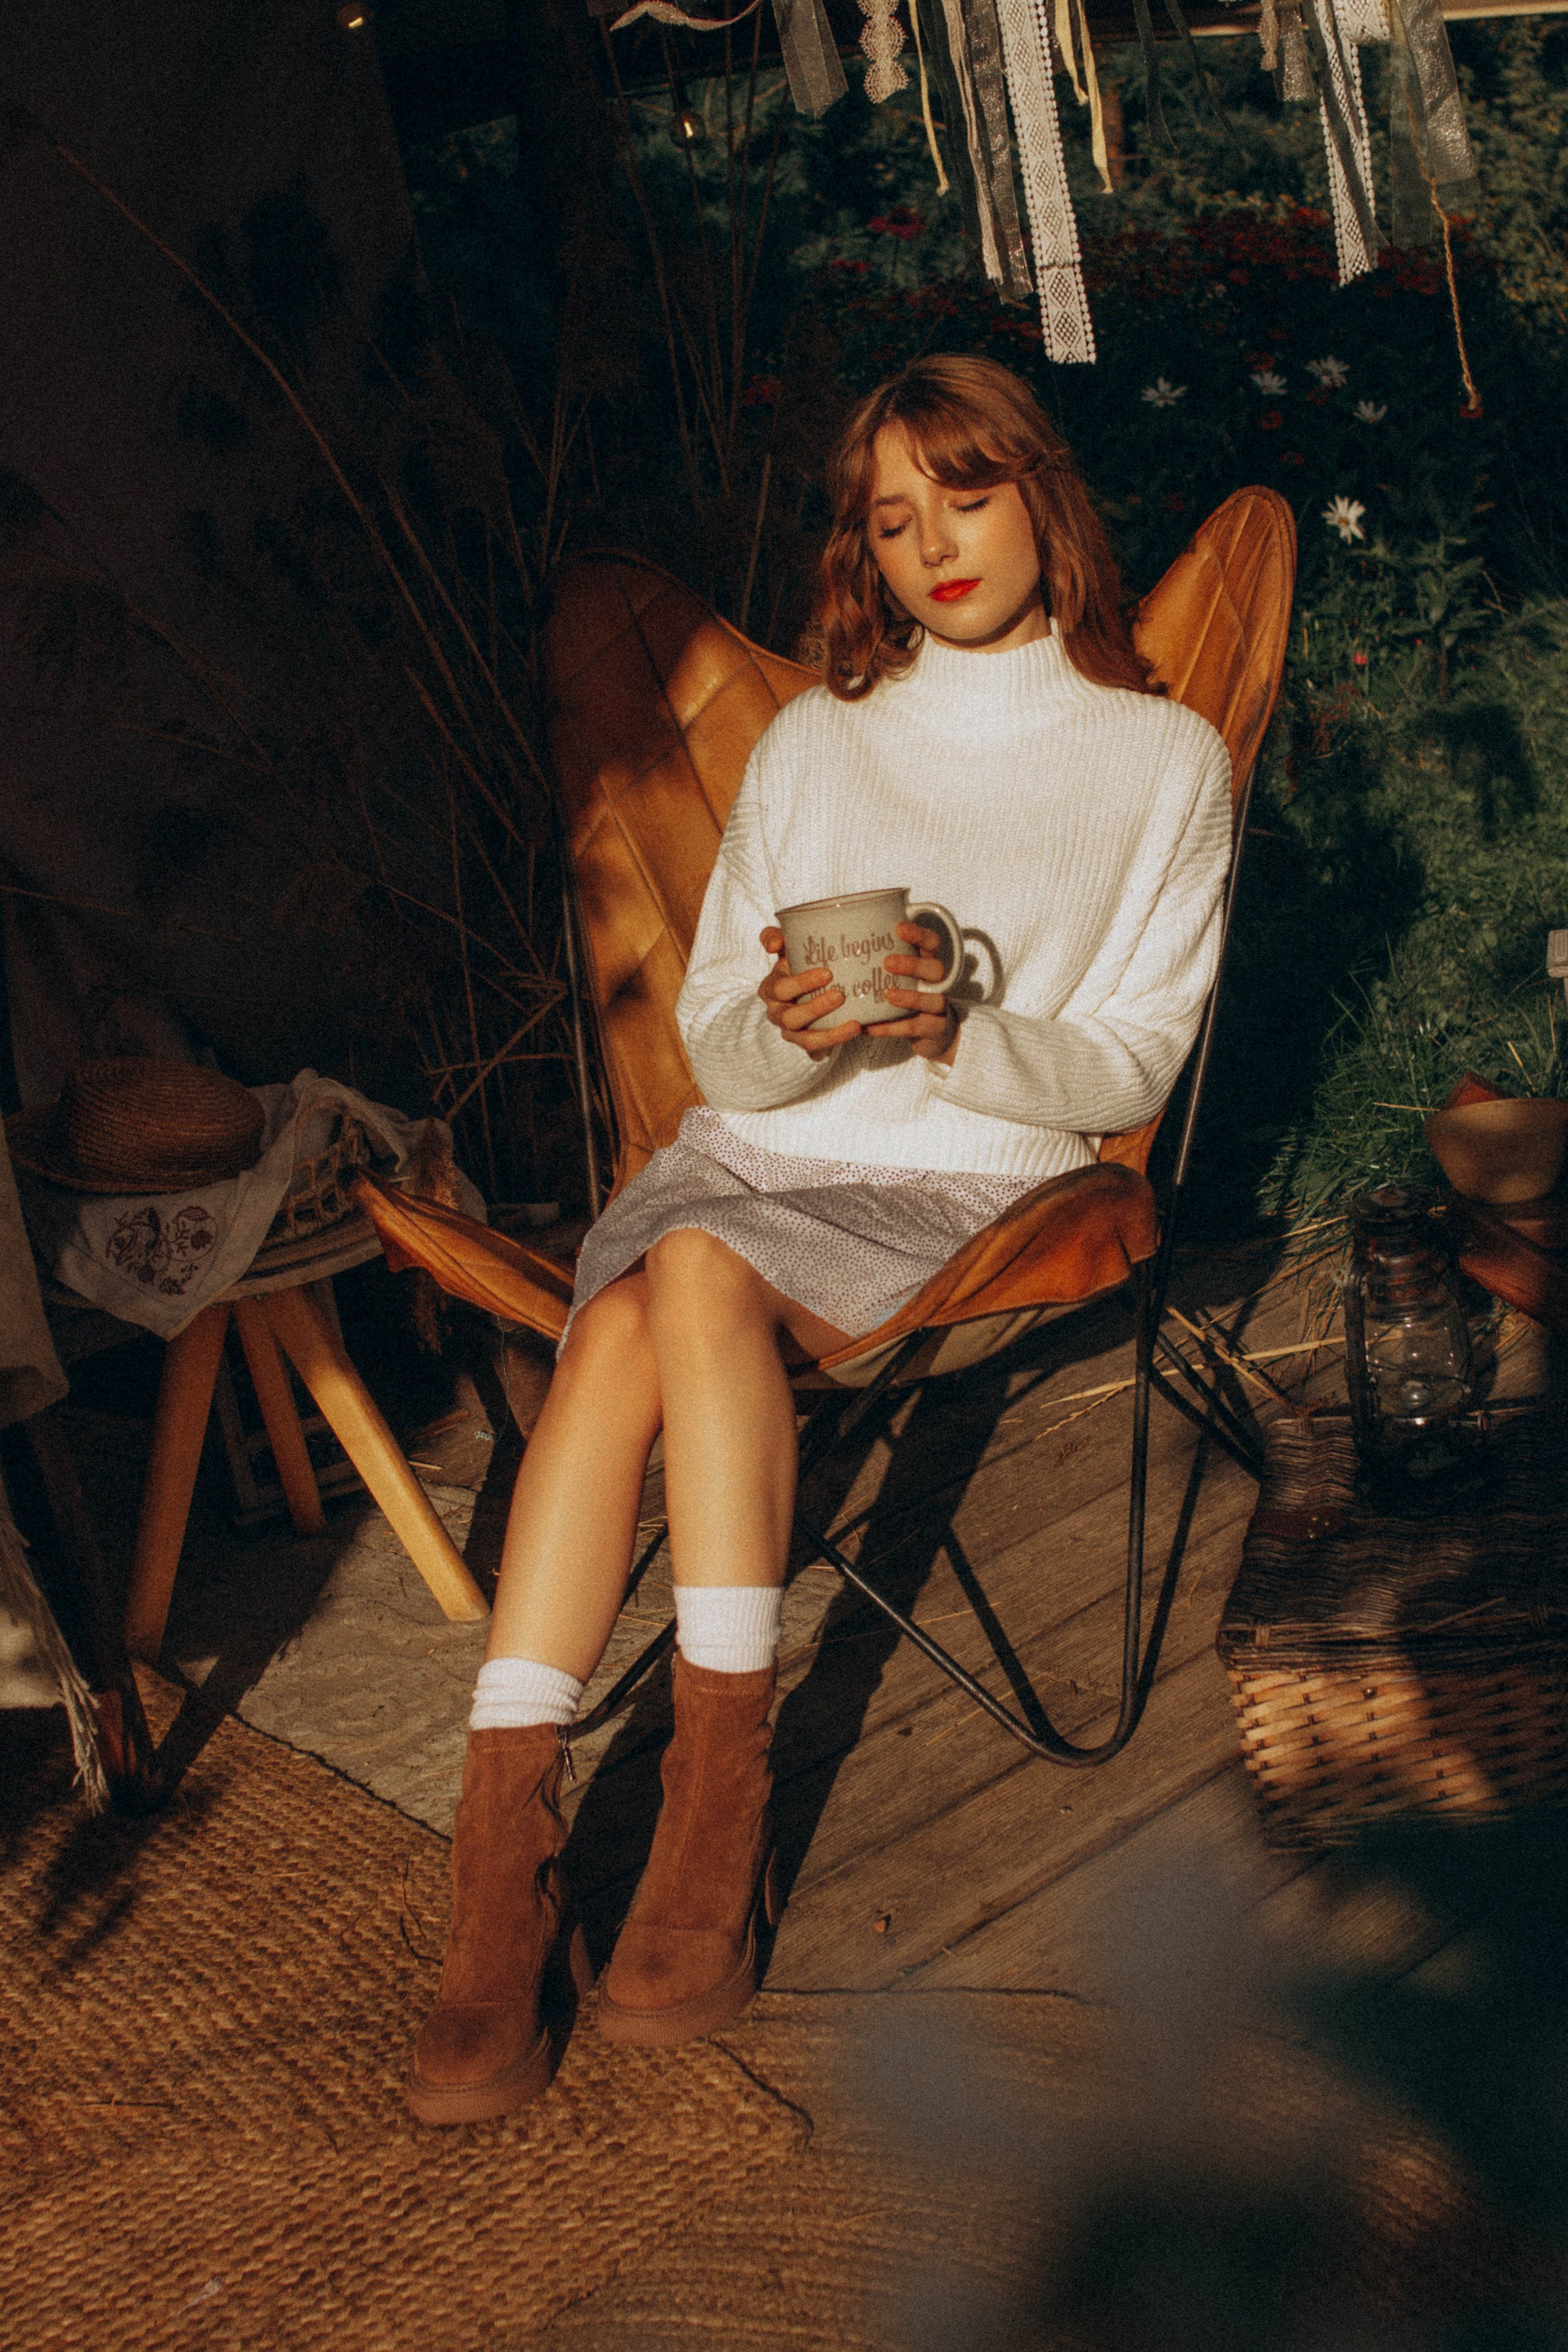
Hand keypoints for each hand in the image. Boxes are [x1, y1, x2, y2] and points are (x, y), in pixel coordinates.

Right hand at [757, 926, 861, 1057]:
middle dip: (815, 1008)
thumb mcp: (787, 948)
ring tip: (854, 1024)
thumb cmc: (799, 964)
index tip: (827, 973)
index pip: (780, 988)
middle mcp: (777, 1013)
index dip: (801, 983)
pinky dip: (835, 1043)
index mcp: (771, 989)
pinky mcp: (806, 1044)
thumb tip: (774, 944)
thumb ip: (776, 937)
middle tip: (840, 995)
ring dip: (830, 1033)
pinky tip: (853, 1033)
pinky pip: (817, 1050)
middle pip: (790, 1017)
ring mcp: (791, 1032)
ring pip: (805, 1038)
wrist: (809, 989)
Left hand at [868, 921, 958, 1064]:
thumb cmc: (905, 992)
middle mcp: (937, 982)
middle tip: (887, 963)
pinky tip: (870, 1027)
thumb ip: (877, 958)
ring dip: (911, 997)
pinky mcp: (934, 1029)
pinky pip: (914, 1028)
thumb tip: (832, 938)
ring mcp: (938, 1007)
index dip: (919, 935)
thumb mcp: (897, 973)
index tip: (899, 928)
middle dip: (913, 965)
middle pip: (935, 969)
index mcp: (927, 962)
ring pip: (933, 1000)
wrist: (929, 1032)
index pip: (932, 943)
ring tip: (888, 996)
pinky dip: (891, 1028)